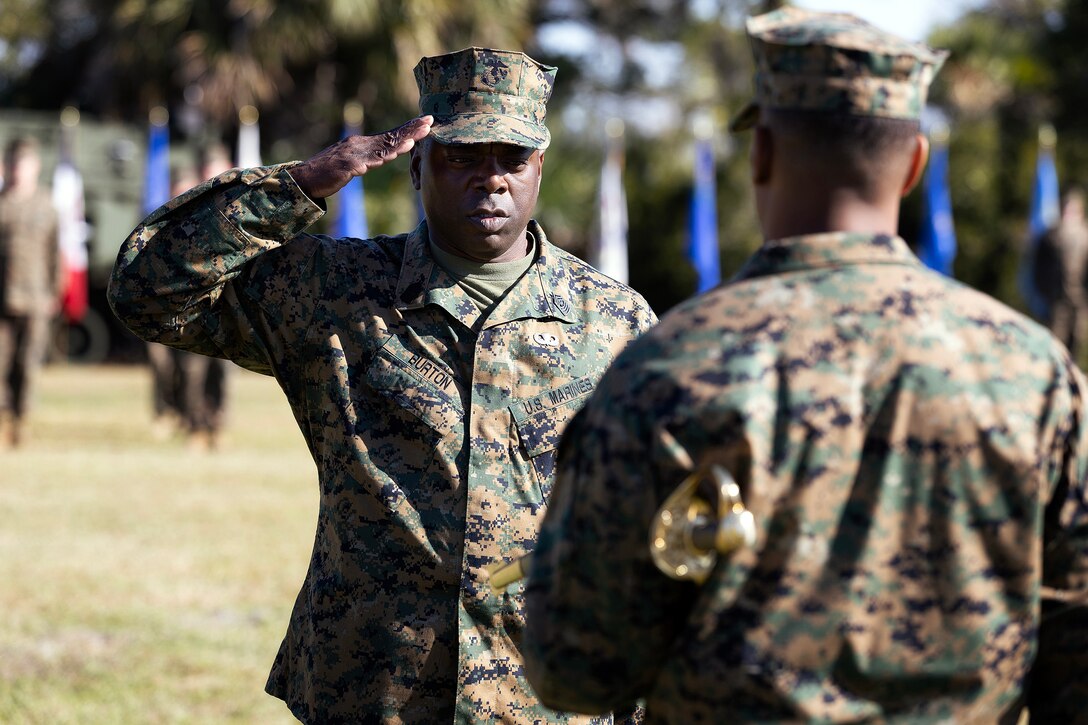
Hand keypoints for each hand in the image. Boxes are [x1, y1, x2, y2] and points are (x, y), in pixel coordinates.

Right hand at [290, 115, 432, 199]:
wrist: (304, 180)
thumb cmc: (326, 174)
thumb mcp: (350, 163)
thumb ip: (367, 158)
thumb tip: (385, 156)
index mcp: (361, 145)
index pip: (389, 135)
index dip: (408, 129)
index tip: (425, 122)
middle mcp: (359, 145)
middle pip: (390, 137)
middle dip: (411, 129)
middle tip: (429, 121)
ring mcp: (354, 155)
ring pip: (384, 147)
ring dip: (403, 140)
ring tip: (419, 134)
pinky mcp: (348, 166)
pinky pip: (370, 161)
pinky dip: (386, 155)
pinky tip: (398, 152)